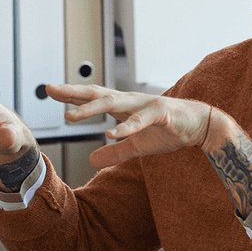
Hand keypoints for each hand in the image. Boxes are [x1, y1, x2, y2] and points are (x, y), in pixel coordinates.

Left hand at [47, 83, 214, 167]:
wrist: (201, 125)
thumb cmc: (168, 130)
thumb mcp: (138, 146)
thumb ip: (115, 152)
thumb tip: (92, 160)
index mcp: (123, 105)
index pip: (93, 97)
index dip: (71, 94)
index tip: (50, 90)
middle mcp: (131, 101)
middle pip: (97, 94)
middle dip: (73, 92)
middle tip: (51, 90)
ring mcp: (145, 105)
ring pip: (113, 105)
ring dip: (91, 110)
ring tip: (71, 116)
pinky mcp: (160, 114)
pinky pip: (140, 122)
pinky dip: (124, 128)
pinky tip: (109, 134)